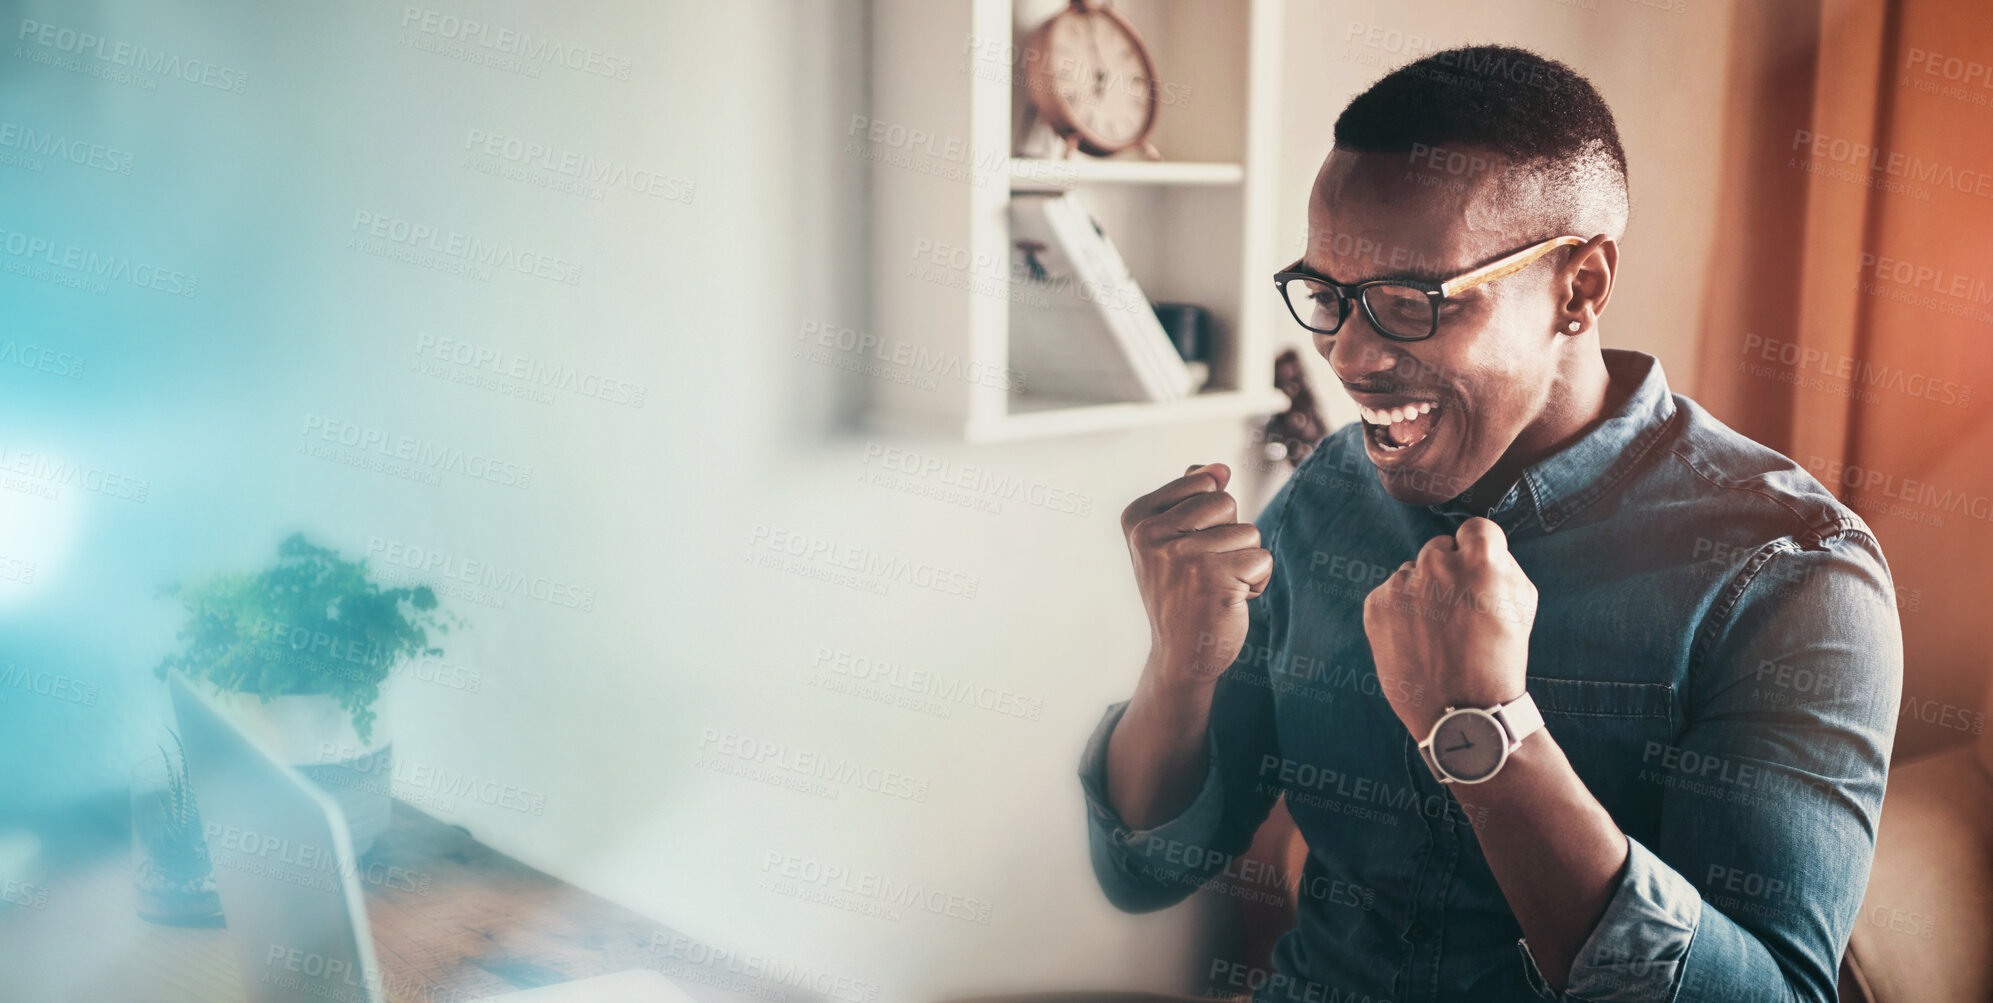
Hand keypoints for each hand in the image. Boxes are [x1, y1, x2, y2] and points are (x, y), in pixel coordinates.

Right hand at [1121, 463, 1273, 689]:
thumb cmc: (1180, 592)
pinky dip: (1257, 582)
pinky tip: (1231, 600)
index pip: (1202, 481)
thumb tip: (1219, 468)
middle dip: (1229, 534)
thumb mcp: (1171, 540)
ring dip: (1244, 560)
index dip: (1209, 515)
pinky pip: (1262, 558)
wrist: (1180, 653)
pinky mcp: (1215, 578)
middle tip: (1205, 569)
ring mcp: (1182, 556)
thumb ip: (1189, 497)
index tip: (1187, 548)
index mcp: (1138, 518)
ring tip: (1217, 586)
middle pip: (1226, 501)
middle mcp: (1153, 534)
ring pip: (1248, 531)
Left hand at [1362, 517, 1537, 735]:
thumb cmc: (1498, 661)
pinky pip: (1390, 594)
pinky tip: (1416, 640)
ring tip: (1436, 633)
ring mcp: (1403, 584)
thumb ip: (1503, 565)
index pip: (1475, 528)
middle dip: (1448, 571)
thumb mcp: (1523, 606)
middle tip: (1457, 611)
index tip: (1476, 570)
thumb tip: (1482, 545)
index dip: (1479, 550)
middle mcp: (1437, 565)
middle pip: (1439, 548)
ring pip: (1412, 573)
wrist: (1459, 711)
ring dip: (1422, 592)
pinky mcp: (1376, 605)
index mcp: (1481, 561)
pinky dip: (1400, 611)